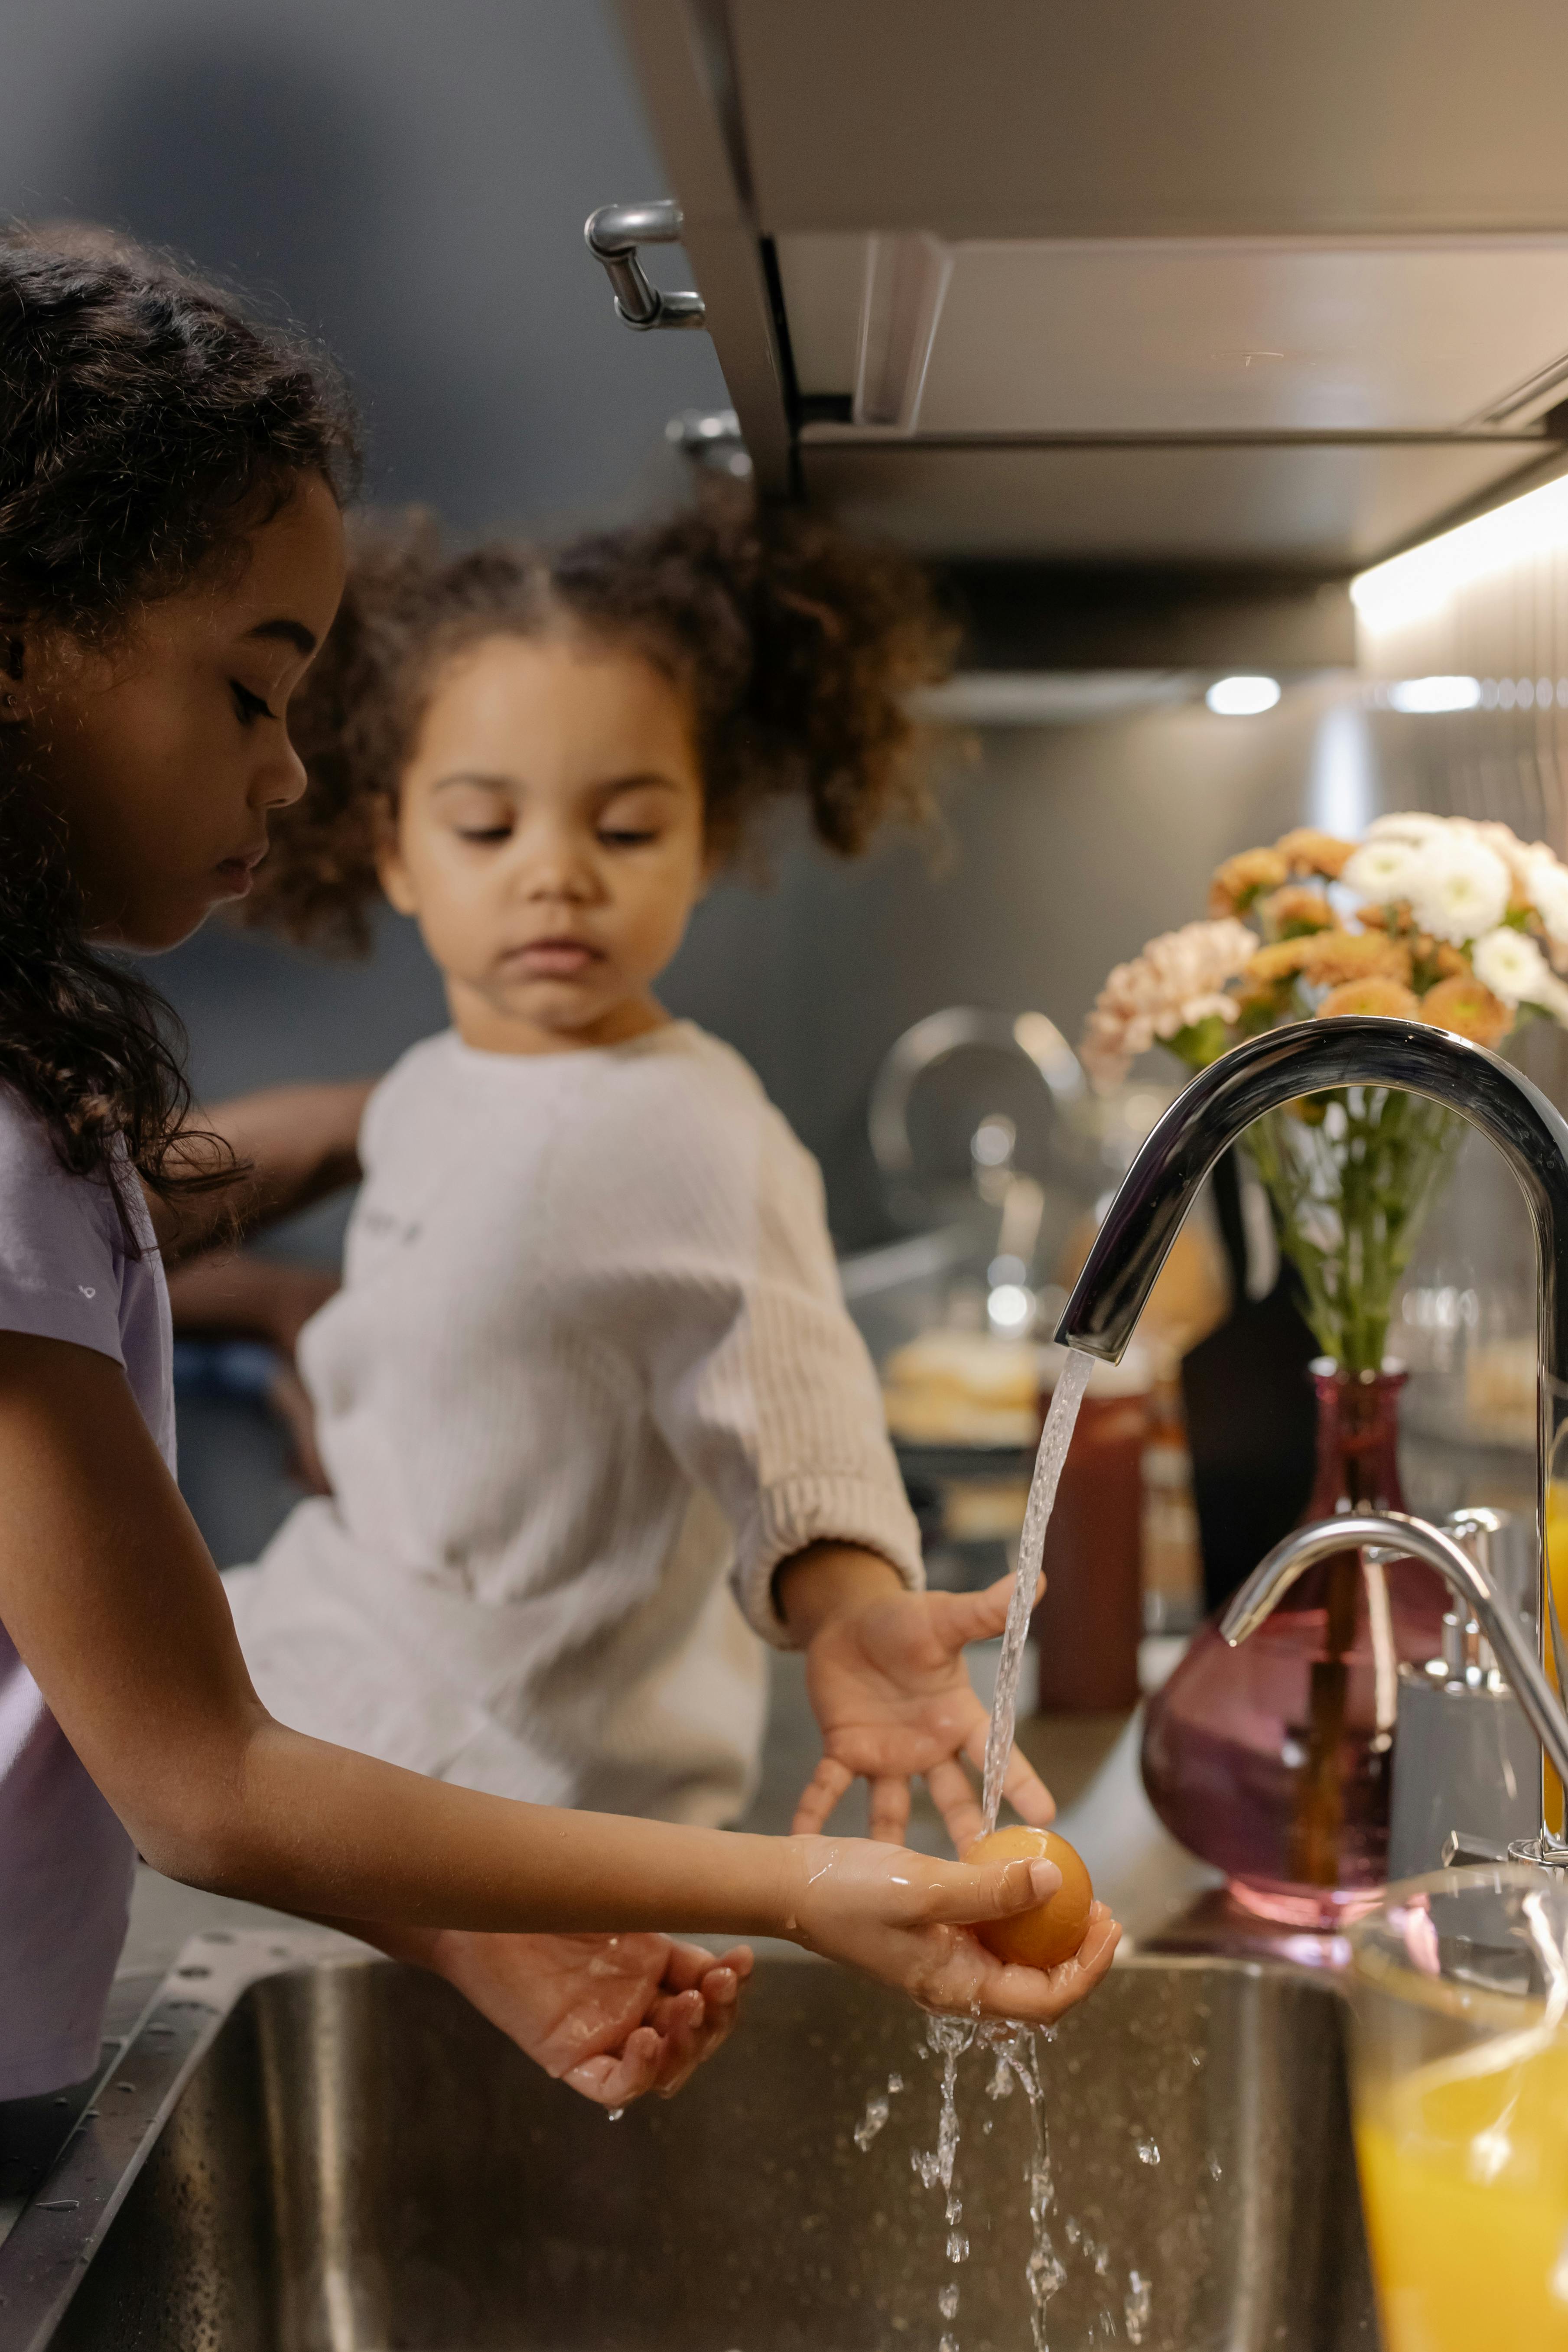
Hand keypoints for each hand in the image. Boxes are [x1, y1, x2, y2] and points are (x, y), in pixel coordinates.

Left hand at [428, 1929, 752, 2106]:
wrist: (487, 1900)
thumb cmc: (550, 1892)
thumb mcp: (627, 1906)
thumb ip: (671, 1925)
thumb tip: (729, 1949)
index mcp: (653, 1968)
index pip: (708, 1990)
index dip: (730, 1983)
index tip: (742, 1961)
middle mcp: (635, 2006)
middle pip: (697, 2035)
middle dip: (718, 2015)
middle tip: (717, 1986)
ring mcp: (605, 2034)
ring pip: (666, 2066)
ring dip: (689, 2043)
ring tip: (687, 2007)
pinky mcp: (569, 2057)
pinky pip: (614, 2085)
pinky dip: (640, 2073)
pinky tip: (648, 2039)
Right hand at [788, 1834, 1119, 2023]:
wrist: (791, 1885)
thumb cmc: (848, 1893)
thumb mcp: (925, 1886)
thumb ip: (989, 1888)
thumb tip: (1054, 1883)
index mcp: (955, 1989)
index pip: (1042, 2001)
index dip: (1085, 1970)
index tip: (1109, 1927)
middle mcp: (955, 1981)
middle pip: (1036, 1985)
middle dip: (1077, 1952)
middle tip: (1103, 1908)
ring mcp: (944, 1956)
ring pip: (1015, 1955)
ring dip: (1050, 1928)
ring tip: (1074, 1888)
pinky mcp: (933, 1929)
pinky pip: (989, 1927)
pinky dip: (1015, 1905)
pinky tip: (1024, 1872)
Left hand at [791, 1564, 1054, 1849]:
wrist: (849, 1621)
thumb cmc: (903, 1620)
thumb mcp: (942, 1617)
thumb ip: (984, 1610)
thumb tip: (1036, 1579)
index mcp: (958, 1717)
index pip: (997, 1753)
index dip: (1021, 1783)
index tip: (1047, 1817)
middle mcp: (928, 1747)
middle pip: (953, 1797)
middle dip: (968, 1833)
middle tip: (984, 1877)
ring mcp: (887, 1755)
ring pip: (895, 1808)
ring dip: (897, 1843)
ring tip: (904, 1891)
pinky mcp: (845, 1752)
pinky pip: (829, 1787)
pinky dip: (816, 1812)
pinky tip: (805, 1843)